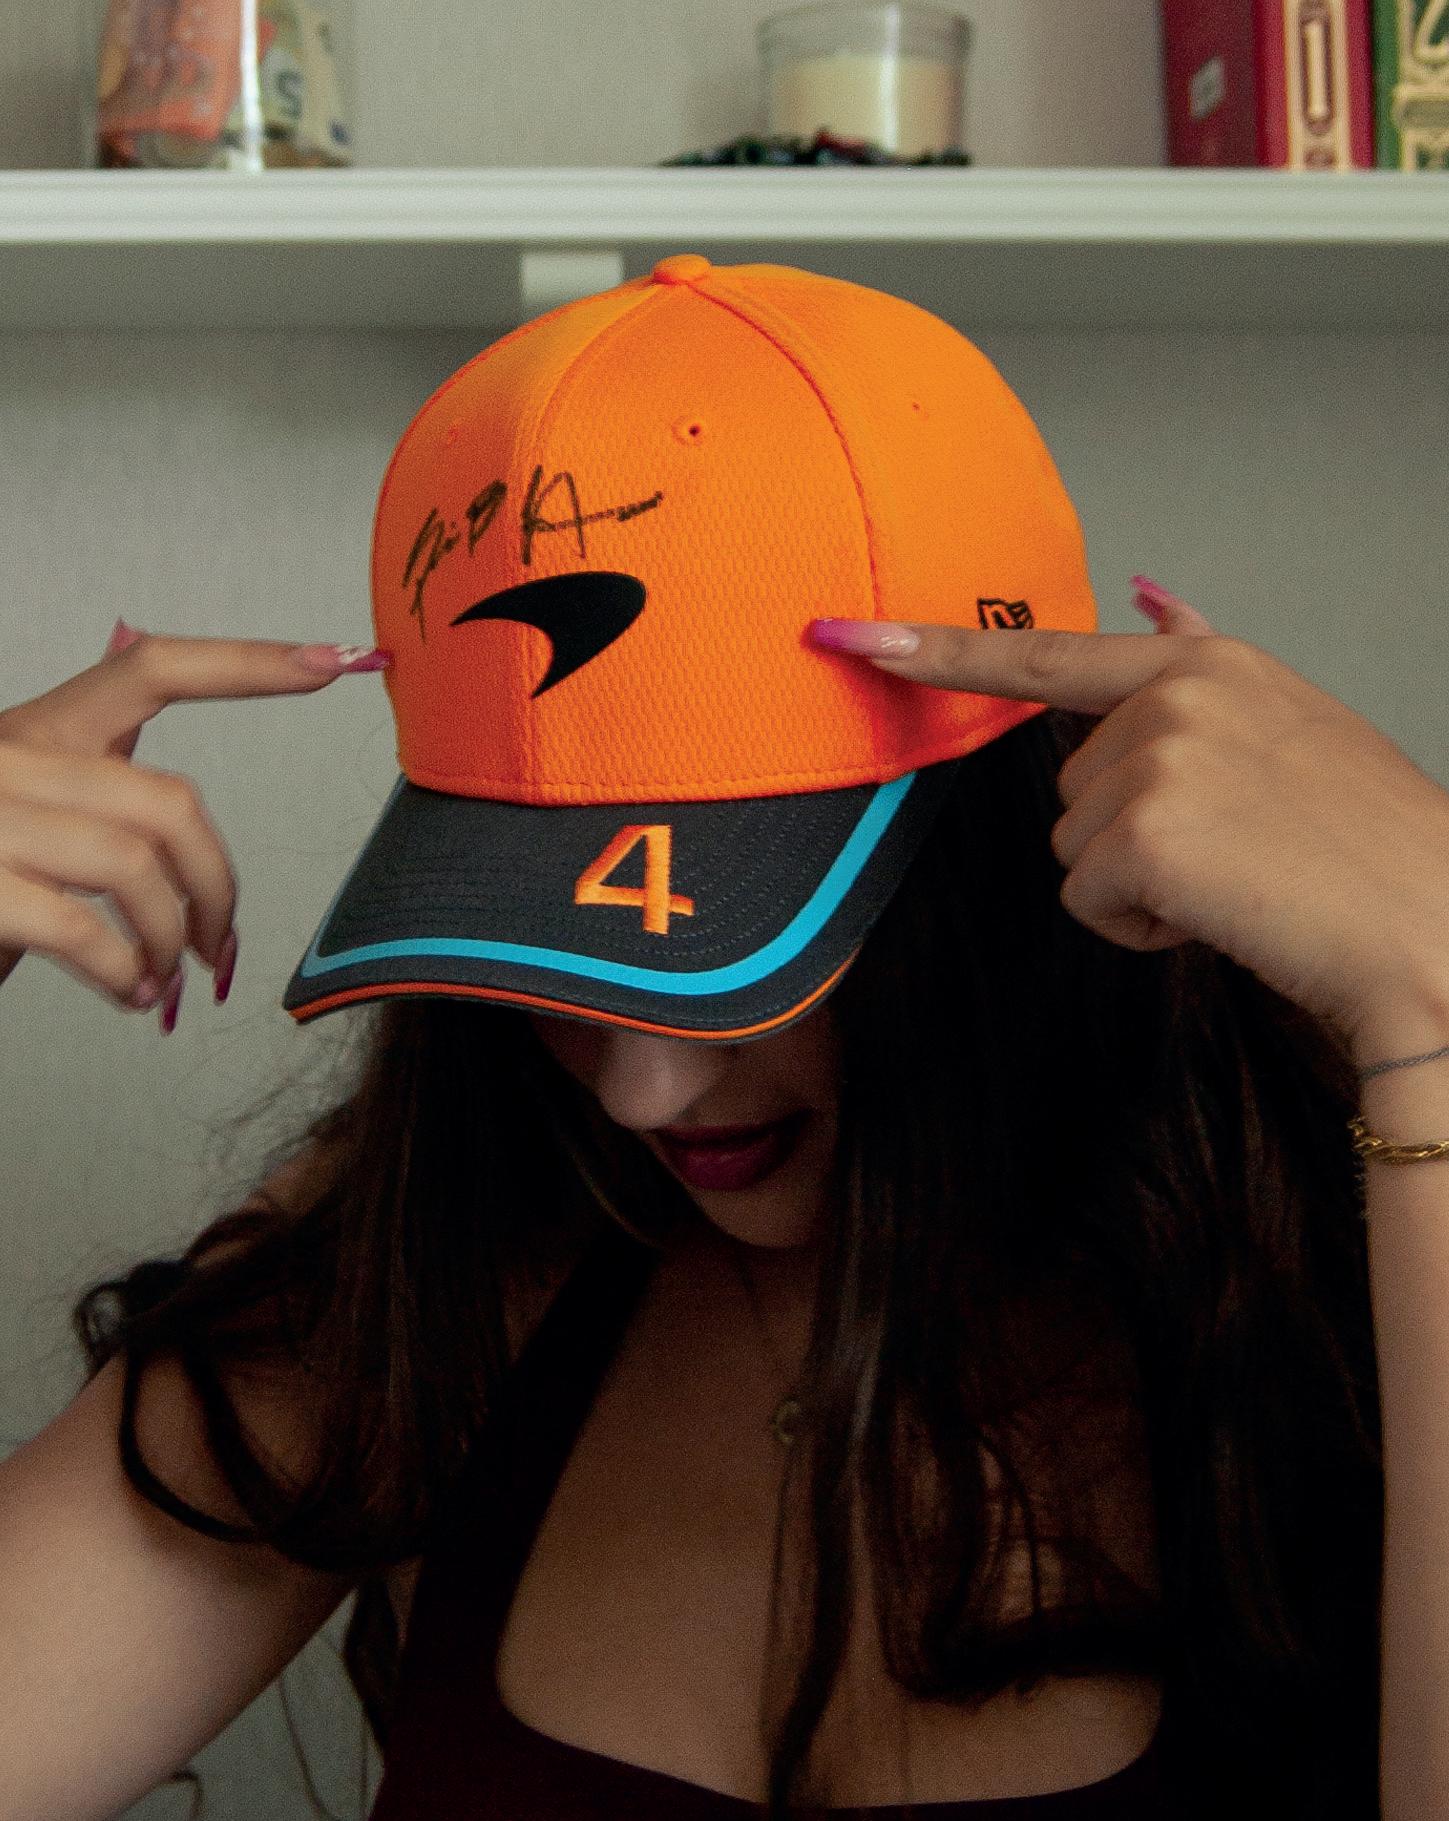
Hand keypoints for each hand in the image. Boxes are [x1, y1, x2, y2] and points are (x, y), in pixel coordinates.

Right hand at [0, 620, 388, 1017]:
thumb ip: (100, 816)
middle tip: (220, 947)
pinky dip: (125, 973)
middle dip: (219, 885)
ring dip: (173, 938)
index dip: (249, 663)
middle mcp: (11, 753)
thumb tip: (193, 871)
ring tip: (163, 980)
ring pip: (138, 862)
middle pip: (173, 801)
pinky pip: (85, 927)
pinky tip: (128, 995)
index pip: (150, 667)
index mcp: (36, 731)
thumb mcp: (29, 828)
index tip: (334, 659)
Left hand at [807, 579, 1448, 1053]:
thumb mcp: (1289, 720)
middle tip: (1235, 850)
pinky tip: (1222, 912)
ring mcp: (1155, 760)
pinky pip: (1087, 900)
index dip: (935, 651)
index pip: (1044, 655)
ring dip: (1139, 882)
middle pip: (1066, 787)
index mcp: (1204, 664)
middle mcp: (1172, 695)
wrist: (1432, 927)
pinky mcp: (1143, 835)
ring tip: (1237, 878)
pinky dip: (1141, 927)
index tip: (846, 637)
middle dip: (1132, 833)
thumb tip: (1154, 591)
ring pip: (1072, 848)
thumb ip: (1200, 658)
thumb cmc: (1367, 840)